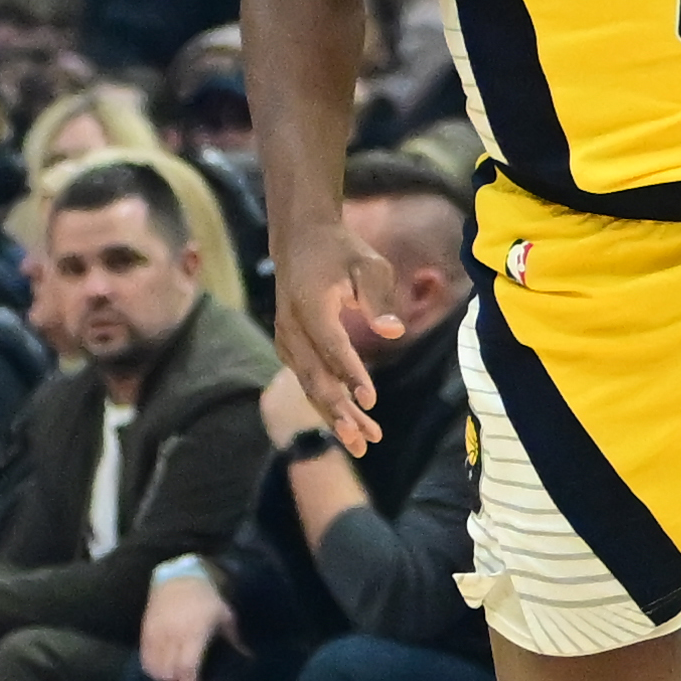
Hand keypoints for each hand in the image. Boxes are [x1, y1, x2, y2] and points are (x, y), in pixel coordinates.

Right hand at [140, 572, 237, 680]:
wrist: (179, 579)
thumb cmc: (207, 600)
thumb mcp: (225, 617)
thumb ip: (234, 640)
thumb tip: (248, 658)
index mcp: (196, 633)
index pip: (189, 668)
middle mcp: (174, 635)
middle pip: (170, 674)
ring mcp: (157, 634)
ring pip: (155, 670)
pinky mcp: (146, 632)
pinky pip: (144, 660)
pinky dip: (152, 671)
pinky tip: (163, 673)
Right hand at [272, 221, 403, 455]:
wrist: (301, 238)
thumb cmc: (342, 251)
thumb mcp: (368, 265)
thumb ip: (379, 299)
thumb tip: (395, 333)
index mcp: (310, 305)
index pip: (332, 346)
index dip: (350, 374)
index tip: (370, 400)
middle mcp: (290, 326)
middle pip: (315, 376)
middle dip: (339, 411)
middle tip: (363, 440)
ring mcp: (285, 337)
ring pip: (309, 384)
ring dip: (334, 414)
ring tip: (362, 442)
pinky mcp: (287, 345)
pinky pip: (305, 378)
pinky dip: (325, 400)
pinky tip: (346, 420)